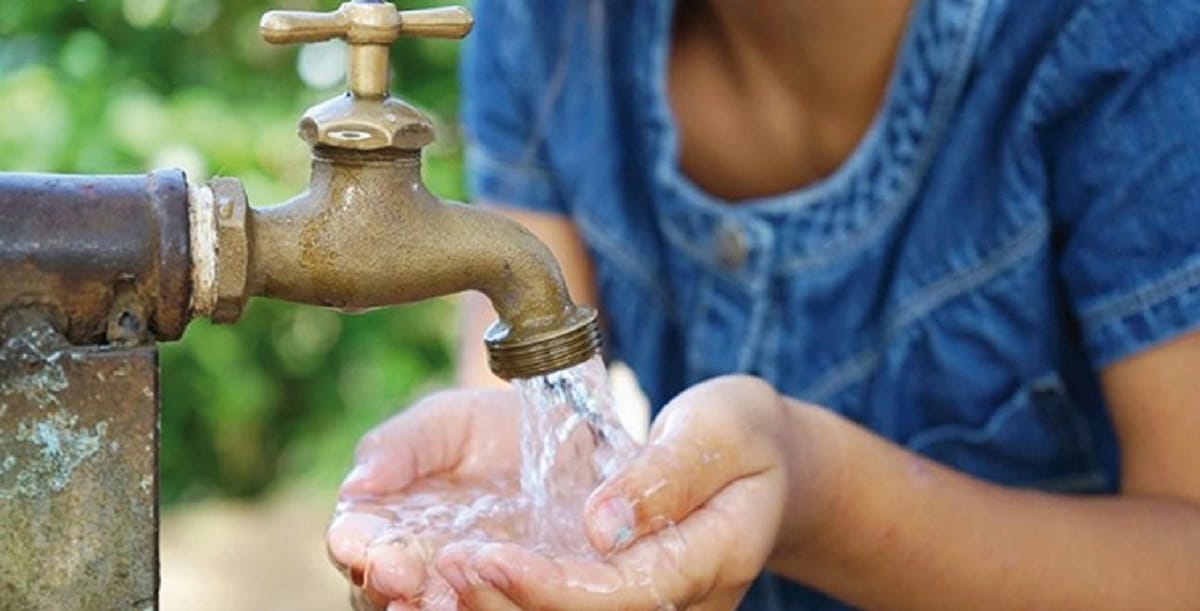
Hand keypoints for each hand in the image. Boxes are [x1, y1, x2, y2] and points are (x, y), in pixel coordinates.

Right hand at [327, 388, 524, 609]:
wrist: (558, 436)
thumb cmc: (485, 428)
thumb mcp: (444, 422)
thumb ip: (398, 446)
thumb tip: (357, 484)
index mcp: (381, 523)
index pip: (355, 544)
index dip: (359, 549)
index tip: (374, 550)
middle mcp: (411, 565)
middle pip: (385, 590)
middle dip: (392, 587)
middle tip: (408, 580)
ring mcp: (460, 586)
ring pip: (434, 608)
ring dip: (438, 604)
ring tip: (452, 592)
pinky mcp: (511, 594)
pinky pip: (498, 605)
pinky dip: (495, 601)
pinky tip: (500, 589)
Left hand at [437, 375, 799, 609]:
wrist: (765, 465)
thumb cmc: (742, 436)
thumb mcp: (720, 430)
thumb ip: (666, 475)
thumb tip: (602, 524)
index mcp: (712, 559)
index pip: (622, 593)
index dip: (549, 587)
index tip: (487, 557)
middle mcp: (683, 602)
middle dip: (508, 603)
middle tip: (446, 564)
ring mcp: (655, 607)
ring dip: (501, 606)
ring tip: (443, 569)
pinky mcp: (626, 598)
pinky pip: (564, 608)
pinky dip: (513, 597)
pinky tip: (467, 575)